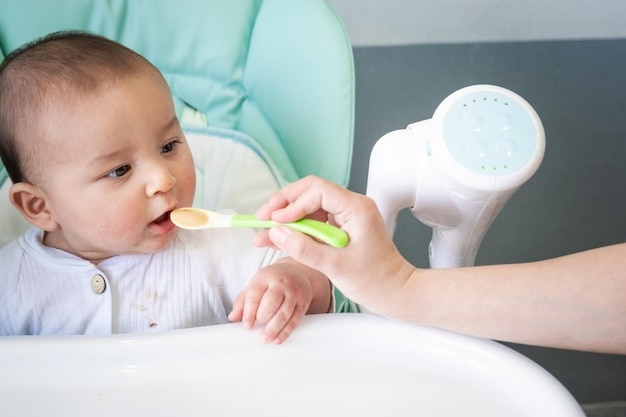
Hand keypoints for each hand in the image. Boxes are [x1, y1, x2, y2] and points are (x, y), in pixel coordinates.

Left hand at [228, 257, 328, 343]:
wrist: (298, 272)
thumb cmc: (273, 280)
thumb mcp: (256, 284)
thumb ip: (243, 300)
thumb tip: (233, 317)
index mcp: (265, 278)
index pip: (255, 295)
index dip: (249, 312)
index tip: (247, 326)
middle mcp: (281, 284)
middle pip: (272, 303)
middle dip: (263, 318)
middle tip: (257, 330)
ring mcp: (294, 293)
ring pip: (284, 313)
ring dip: (274, 329)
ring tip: (265, 339)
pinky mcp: (303, 303)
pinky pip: (295, 320)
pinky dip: (286, 332)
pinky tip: (278, 339)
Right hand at [253, 176, 415, 313]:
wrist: (395, 292)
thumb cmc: (375, 281)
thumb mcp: (336, 267)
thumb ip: (304, 248)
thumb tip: (277, 232)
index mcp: (356, 208)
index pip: (317, 191)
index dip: (292, 204)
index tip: (275, 221)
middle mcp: (352, 206)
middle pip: (310, 192)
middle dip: (283, 205)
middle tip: (261, 219)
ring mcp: (346, 216)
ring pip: (308, 206)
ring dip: (285, 218)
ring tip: (262, 234)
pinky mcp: (341, 227)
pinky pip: (313, 221)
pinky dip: (295, 230)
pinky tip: (277, 239)